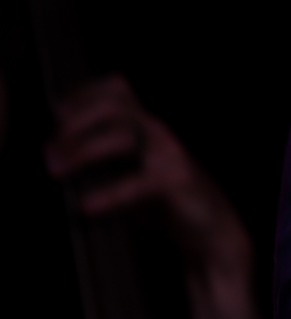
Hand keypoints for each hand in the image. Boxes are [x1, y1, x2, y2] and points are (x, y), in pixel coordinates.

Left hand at [44, 76, 250, 280]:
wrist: (211, 228)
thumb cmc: (166, 200)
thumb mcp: (132, 170)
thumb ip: (104, 157)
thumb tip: (54, 157)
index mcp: (145, 126)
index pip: (115, 90)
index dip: (82, 95)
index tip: (55, 115)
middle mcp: (157, 133)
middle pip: (113, 106)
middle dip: (74, 124)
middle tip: (51, 151)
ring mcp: (168, 154)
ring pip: (122, 138)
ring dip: (82, 152)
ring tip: (57, 172)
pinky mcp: (176, 181)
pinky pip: (138, 182)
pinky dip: (108, 193)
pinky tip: (87, 207)